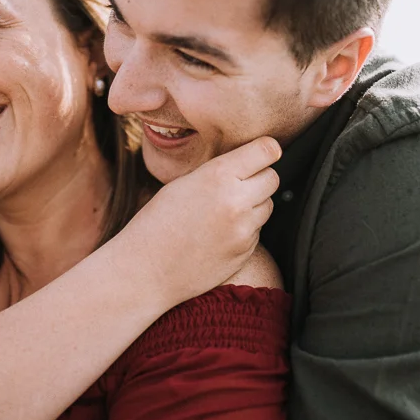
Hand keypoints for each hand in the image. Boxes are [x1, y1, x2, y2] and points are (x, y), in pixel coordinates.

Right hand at [116, 137, 281, 305]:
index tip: (259, 155)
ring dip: (254, 204)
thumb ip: (219, 170)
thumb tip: (249, 161)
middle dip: (259, 178)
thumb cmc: (157, 222)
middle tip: (236, 185)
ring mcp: (244, 229)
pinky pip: (257, 230)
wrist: (146, 270)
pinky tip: (218, 234)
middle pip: (273, 177)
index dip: (266, 150)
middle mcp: (236, 200)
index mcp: (218, 175)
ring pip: (268, 204)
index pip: (267, 150)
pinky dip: (245, 229)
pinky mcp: (246, 251)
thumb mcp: (183, 183)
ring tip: (222, 212)